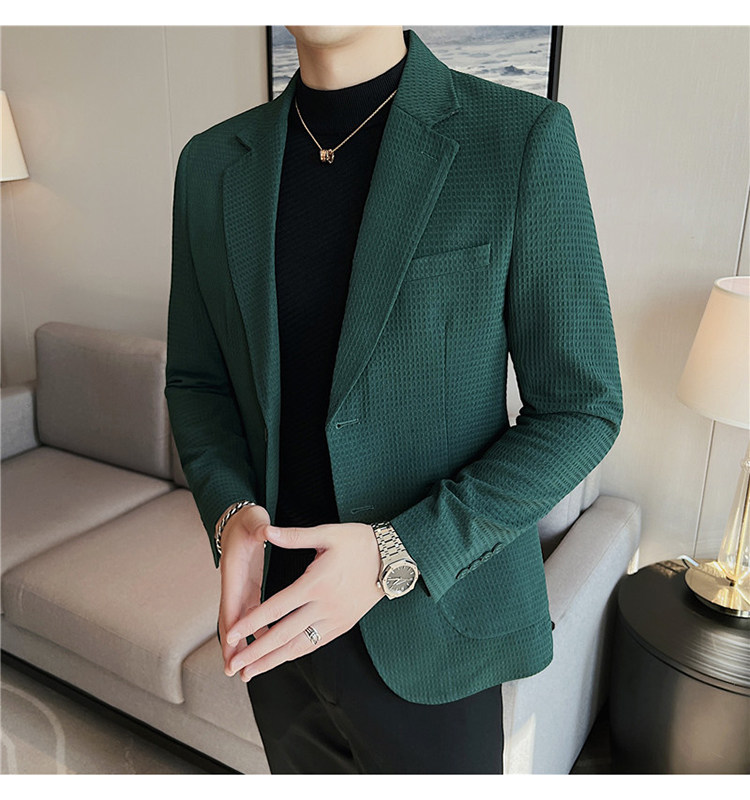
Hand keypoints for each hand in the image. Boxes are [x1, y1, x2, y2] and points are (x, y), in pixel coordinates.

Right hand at [217, 503, 270, 676]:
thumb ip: (260, 527)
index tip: (230, 647)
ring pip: (239, 623)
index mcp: (234, 570)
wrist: (241, 520)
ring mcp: (241, 589)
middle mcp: (234, 584)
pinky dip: (256, 633)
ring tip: (246, 671)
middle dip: (230, 646)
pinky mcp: (249, 590)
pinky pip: (251, 617)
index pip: (230, 602)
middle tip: (232, 672)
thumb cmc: (249, 520)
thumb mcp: (254, 520)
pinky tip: (266, 648)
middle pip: (230, 620)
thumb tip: (264, 530)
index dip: (230, 626)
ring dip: (242, 646)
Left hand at [224, 521, 385, 680]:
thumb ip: (294, 536)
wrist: (393, 558)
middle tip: (234, 666)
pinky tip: (280, 659)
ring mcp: (335, 619)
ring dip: (273, 661)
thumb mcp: (328, 533)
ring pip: (299, 645)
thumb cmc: (359, 542)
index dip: (251, 623)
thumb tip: (266, 532)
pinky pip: (315, 644)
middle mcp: (325, 606)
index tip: (231, 635)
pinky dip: (295, 654)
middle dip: (256, 653)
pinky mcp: (343, 625)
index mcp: (316, 583)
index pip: (276, 608)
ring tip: (251, 673)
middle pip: (284, 635)